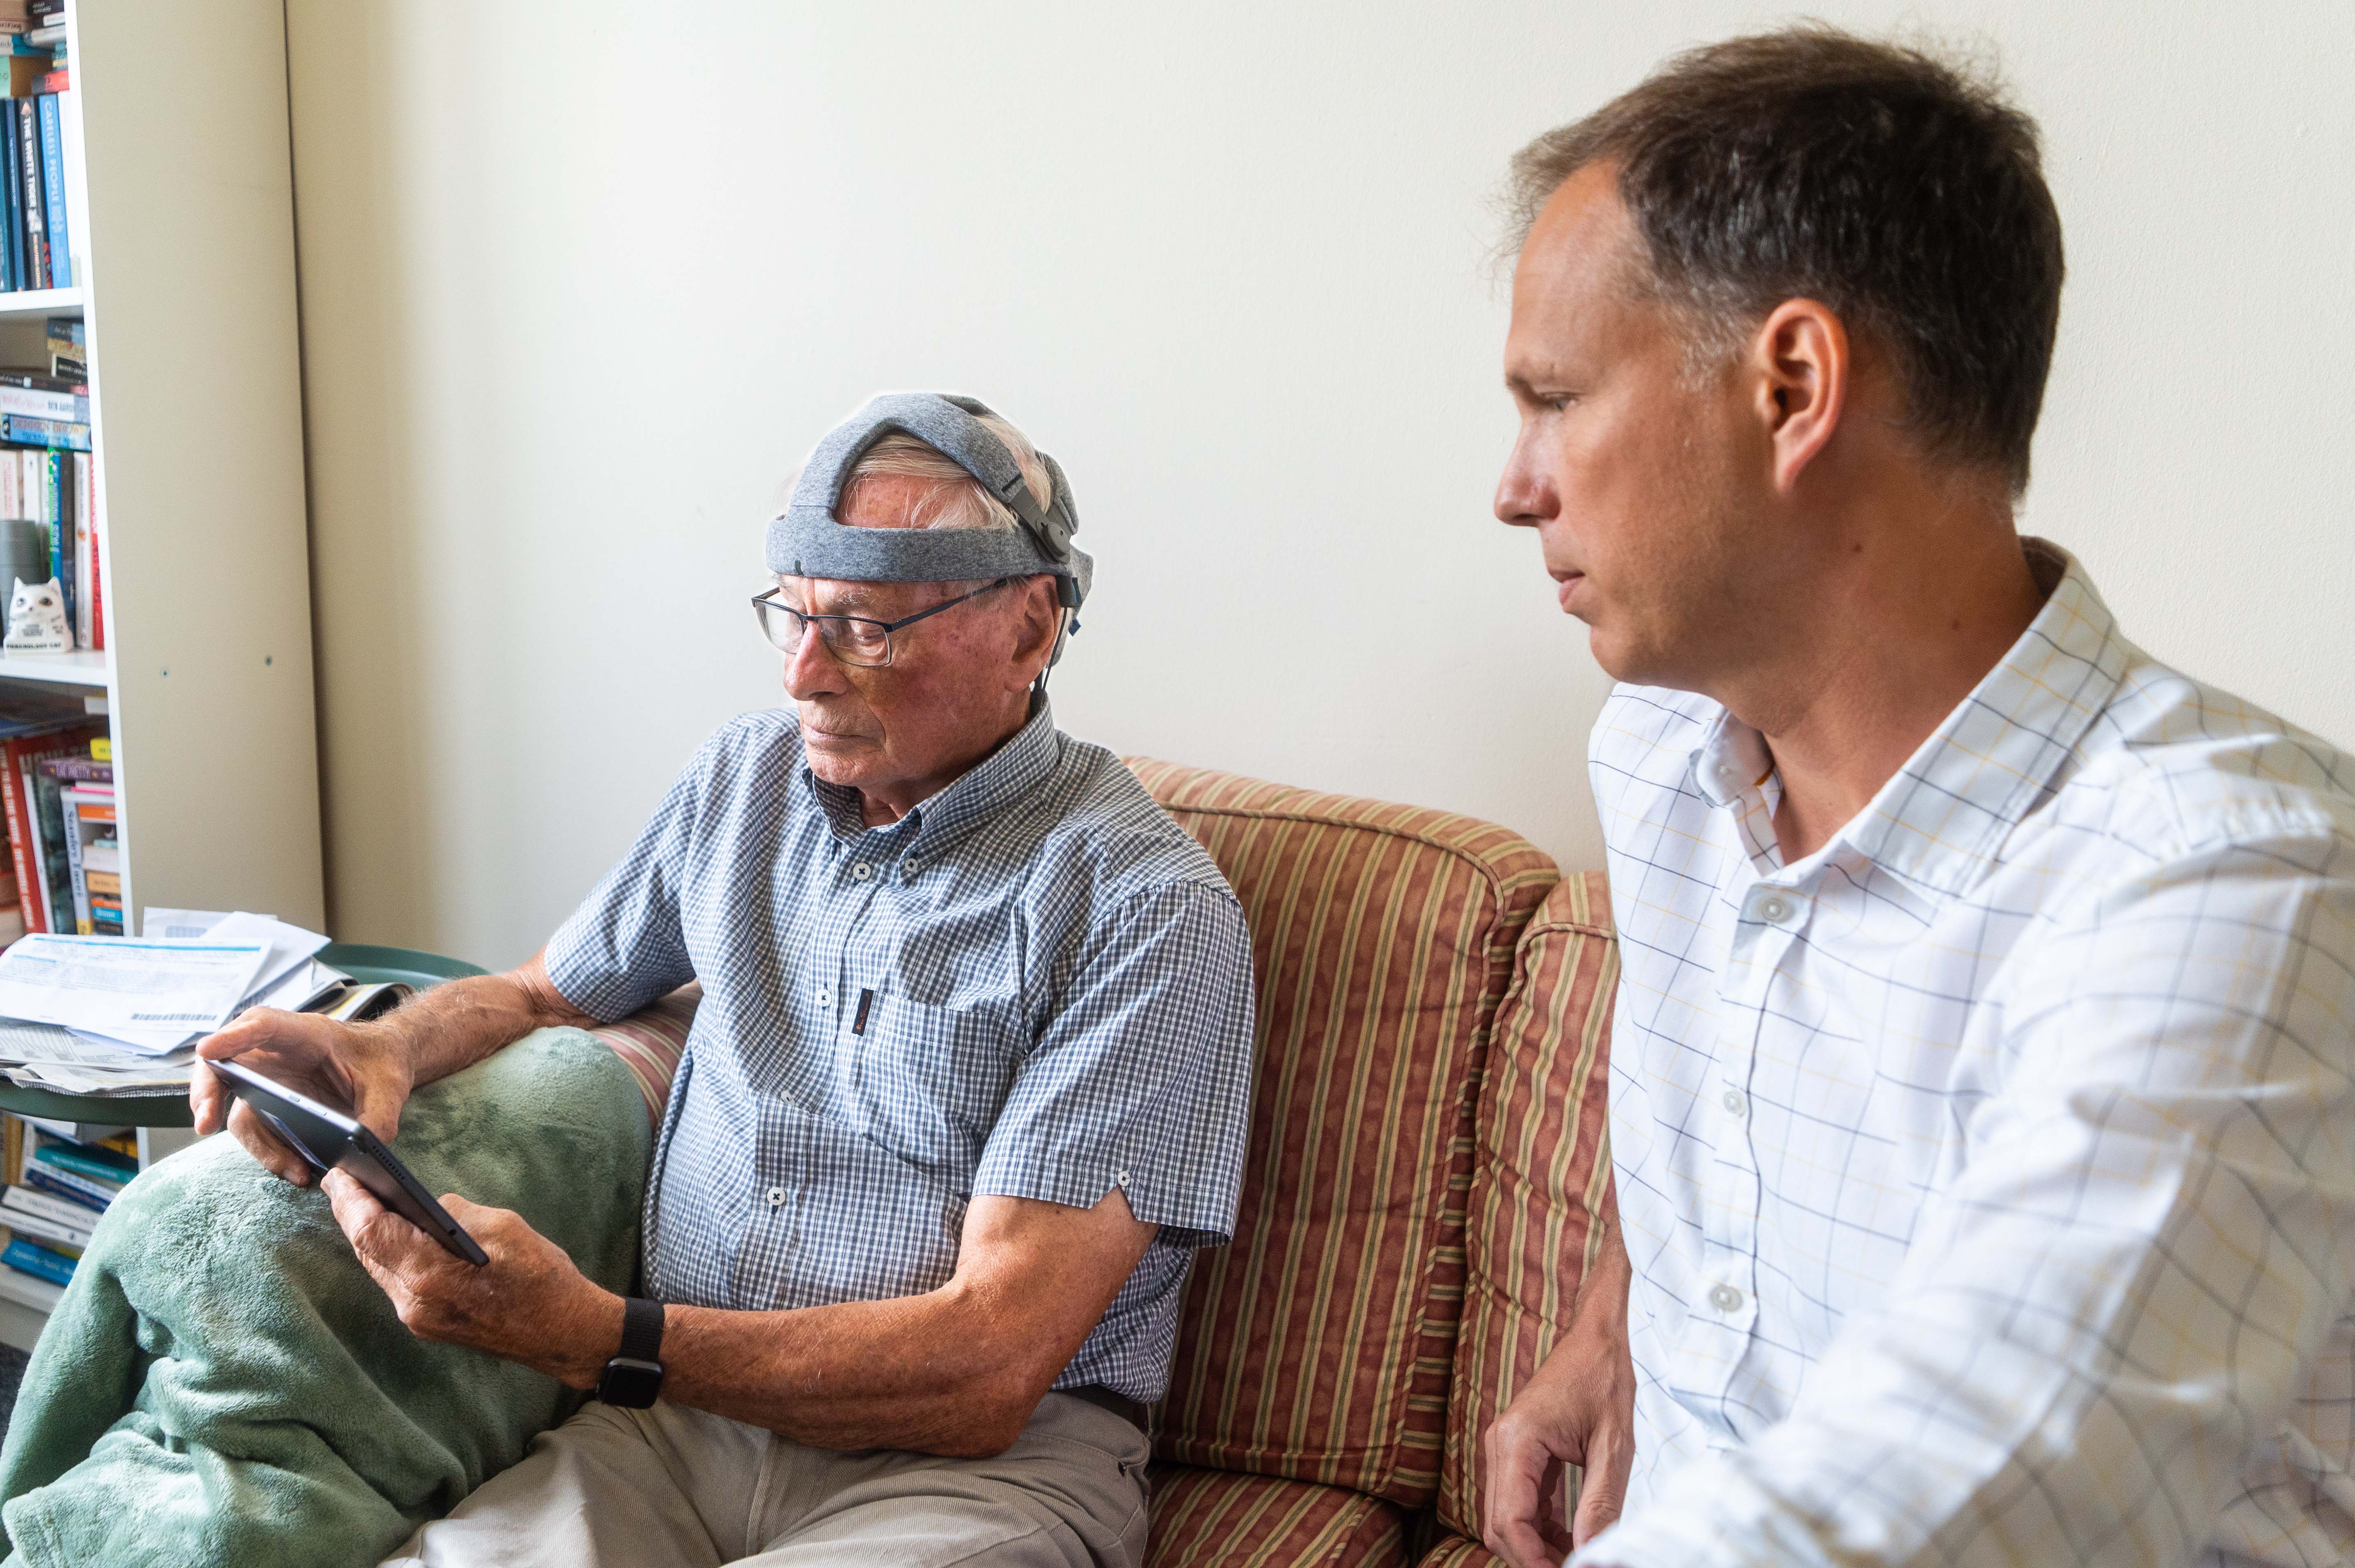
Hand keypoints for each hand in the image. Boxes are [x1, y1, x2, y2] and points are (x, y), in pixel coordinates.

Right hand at [191, 1009, 414, 1184]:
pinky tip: (297, 1169)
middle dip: (208, 1093)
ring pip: (239, 1111)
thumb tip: (366, 1148)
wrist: (383, 1065)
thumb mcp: (390, 1086)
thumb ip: (379, 1114)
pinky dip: (271, 1153)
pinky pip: (257, 1131)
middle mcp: (274, 1054)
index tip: (209, 1050)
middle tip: (205, 1123)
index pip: (261, 1025)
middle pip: (225, 1066)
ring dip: (259, 1146)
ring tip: (296, 1171)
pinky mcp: (268, 1106)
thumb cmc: (381, 1063)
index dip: (232, 1037)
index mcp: (304, 1033)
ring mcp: (266, 1081)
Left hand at [322, 1169, 624, 1388]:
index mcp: (431, 1273)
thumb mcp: (504, 1227)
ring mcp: (418, 1317)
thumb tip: (430, 1206)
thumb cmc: (542, 1278)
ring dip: (369, 1236)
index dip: (349, 1201)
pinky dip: (388, 1255)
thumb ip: (458, 1213)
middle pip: (366, 1251)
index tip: (338, 1176)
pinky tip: (394, 1236)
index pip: (370, 1232)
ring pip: (377, 1268)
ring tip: (364, 1204)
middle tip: (344, 1182)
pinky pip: (395, 1283)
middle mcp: (414, 1301)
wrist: (561, 1333)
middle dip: (352, 1214)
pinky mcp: (427, 1325)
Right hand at [1482, 1223, 1635, 1567]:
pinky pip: (1515, 1503)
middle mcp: (1500, 1446)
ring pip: (1503, 1519)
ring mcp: (1504, 1449)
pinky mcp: (1515, 1453)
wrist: (1594, 1334)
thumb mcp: (1614, 1444)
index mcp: (1518, 1441)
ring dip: (1535, 1546)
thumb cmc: (1604, 1378)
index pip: (1510, 1521)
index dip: (1534, 1560)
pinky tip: (1571, 1537)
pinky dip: (1538, 1528)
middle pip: (1498, 1527)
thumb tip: (1591, 1555)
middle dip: (1531, 1558)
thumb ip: (1600, 1503)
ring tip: (1578, 1557)